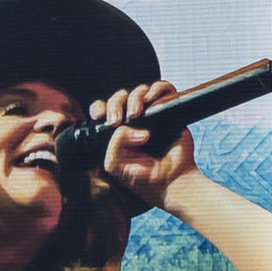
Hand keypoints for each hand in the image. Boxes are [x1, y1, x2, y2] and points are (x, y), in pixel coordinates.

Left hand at [89, 83, 194, 204]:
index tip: (100, 117)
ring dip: (135, 98)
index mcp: (116, 132)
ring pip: (139, 90)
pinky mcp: (169, 110)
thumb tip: (128, 126)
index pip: (102, 110)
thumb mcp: (115, 165)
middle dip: (115, 104)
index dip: (99, 108)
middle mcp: (133, 120)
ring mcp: (151, 114)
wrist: (172, 182)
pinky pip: (163, 88)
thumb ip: (113, 145)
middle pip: (119, 97)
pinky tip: (152, 102)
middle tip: (117, 120)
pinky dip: (157, 89)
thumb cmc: (143, 177)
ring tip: (136, 114)